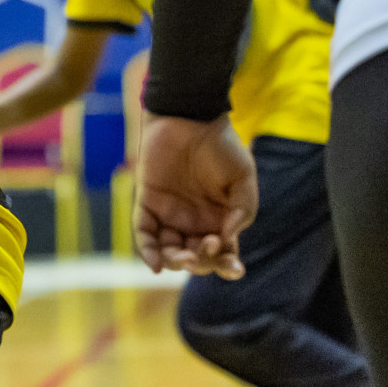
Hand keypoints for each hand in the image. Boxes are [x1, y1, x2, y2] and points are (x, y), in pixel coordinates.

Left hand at [133, 113, 255, 280]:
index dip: (228, 266)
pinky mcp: (147, 203)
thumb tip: (227, 239)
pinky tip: (156, 265)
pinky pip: (144, 233)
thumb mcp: (243, 177)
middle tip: (207, 246)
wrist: (191, 117)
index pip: (223, 254)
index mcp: (219, 219)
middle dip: (201, 261)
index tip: (235, 269)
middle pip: (196, 258)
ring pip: (169, 251)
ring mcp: (170, 214)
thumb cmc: (221, 146)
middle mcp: (194, 222)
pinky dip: (148, 251)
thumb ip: (242, 209)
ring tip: (183, 257)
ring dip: (176, 262)